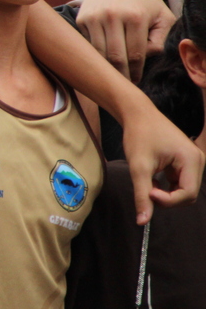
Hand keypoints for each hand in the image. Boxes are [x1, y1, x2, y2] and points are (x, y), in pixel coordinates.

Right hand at [76, 0, 173, 81]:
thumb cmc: (146, 2)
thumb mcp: (164, 18)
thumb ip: (160, 41)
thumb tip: (143, 58)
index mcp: (135, 17)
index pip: (135, 55)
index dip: (136, 72)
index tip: (136, 81)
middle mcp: (112, 16)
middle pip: (115, 57)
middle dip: (121, 74)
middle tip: (124, 83)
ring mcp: (94, 16)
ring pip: (98, 53)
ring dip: (105, 67)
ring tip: (112, 74)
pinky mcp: (82, 18)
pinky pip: (87, 44)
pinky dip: (94, 53)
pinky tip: (101, 57)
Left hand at [121, 101, 204, 223]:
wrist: (137, 113)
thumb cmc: (139, 135)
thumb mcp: (138, 166)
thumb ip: (142, 195)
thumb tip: (142, 222)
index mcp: (193, 160)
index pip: (188, 194)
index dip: (168, 200)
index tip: (148, 193)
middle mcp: (198, 161)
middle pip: (187, 194)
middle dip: (166, 197)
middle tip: (145, 188)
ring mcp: (193, 161)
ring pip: (182, 190)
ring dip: (164, 192)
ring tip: (146, 180)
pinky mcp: (184, 162)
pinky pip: (178, 182)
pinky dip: (164, 185)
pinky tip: (151, 176)